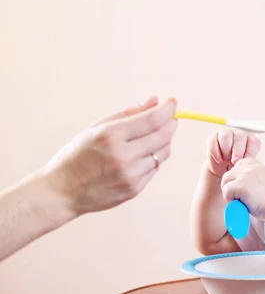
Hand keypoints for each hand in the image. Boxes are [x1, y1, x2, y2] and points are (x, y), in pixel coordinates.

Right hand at [42, 96, 177, 215]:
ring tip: (151, 138)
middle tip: (171, 119)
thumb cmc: (78, 155)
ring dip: (163, 143)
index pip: (151, 119)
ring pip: (162, 153)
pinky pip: (154, 169)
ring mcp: (130, 175)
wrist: (62, 192)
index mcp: (110, 136)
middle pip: (163, 136)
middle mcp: (122, 156)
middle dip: (171, 124)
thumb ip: (128, 114)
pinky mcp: (134, 189)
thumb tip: (155, 101)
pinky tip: (138, 157)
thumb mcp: (96, 128)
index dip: (167, 109)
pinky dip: (152, 159)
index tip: (173, 102)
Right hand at [205, 129, 260, 177]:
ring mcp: (225, 134)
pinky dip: (216, 152)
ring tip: (227, 161)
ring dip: (226, 150)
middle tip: (235, 161)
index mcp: (249, 140)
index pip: (253, 140)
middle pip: (240, 136)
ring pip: (225, 136)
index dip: (249, 151)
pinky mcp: (213, 138)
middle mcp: (238, 135)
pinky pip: (212, 141)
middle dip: (238, 150)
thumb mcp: (245, 164)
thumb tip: (248, 158)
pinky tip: (219, 161)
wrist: (223, 171)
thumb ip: (248, 159)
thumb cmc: (237, 167)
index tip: (245, 160)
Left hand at [221, 158, 264, 217]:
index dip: (238, 176)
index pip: (240, 164)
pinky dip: (230, 199)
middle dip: (231, 185)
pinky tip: (241, 203)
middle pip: (230, 172)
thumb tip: (245, 187)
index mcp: (258, 166)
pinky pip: (226, 191)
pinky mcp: (239, 185)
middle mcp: (250, 167)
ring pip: (226, 180)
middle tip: (239, 197)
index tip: (243, 187)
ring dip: (229, 192)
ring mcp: (244, 175)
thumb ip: (255, 180)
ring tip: (240, 200)